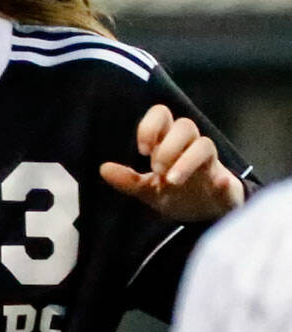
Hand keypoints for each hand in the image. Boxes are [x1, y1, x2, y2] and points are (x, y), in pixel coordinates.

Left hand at [100, 104, 243, 221]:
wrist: (204, 216)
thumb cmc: (176, 194)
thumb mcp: (147, 190)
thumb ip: (128, 180)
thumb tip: (103, 169)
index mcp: (169, 144)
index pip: (162, 115)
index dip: (151, 125)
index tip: (142, 150)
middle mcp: (190, 148)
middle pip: (185, 125)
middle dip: (168, 146)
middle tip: (156, 170)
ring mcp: (210, 164)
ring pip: (205, 144)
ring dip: (187, 160)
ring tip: (171, 181)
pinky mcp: (226, 184)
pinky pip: (228, 178)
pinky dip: (222, 180)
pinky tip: (217, 184)